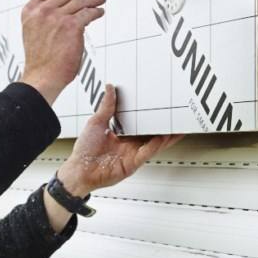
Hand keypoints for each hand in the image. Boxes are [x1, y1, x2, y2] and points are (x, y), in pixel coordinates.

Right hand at [21, 0, 104, 104]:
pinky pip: (88, 13)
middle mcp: (43, 11)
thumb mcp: (33, 31)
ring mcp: (57, 18)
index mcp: (30, 11)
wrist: (42, 77)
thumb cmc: (40, 60)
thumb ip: (44, 18)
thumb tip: (64, 9)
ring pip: (80, 0)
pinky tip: (99, 12)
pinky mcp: (71, 26)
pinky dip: (96, 11)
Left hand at [57, 84, 181, 196]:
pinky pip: (146, 153)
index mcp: (123, 136)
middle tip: (176, 116)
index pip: (141, 125)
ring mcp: (132, 155)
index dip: (151, 117)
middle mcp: (130, 146)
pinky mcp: (132, 164)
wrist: (79, 170)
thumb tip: (109, 88)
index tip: (160, 107)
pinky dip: (155, 145)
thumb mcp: (96, 122)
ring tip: (177, 126)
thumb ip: (107, 106)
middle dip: (165, 127)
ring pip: (154, 144)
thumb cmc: (84, 151)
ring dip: (166, 136)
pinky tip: (163, 138)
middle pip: (152, 134)